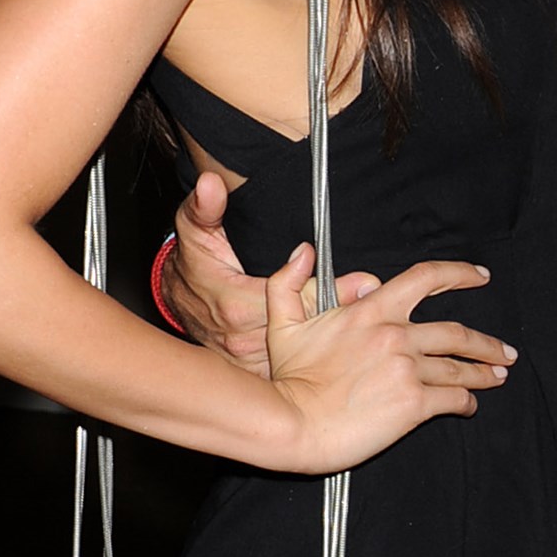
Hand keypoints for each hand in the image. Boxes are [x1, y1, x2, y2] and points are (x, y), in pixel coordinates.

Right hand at [170, 171, 387, 374]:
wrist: (177, 298)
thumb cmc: (194, 263)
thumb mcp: (196, 229)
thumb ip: (206, 207)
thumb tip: (211, 185)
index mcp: (236, 304)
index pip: (295, 299)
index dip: (332, 290)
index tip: (366, 283)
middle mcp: (242, 338)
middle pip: (307, 331)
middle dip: (342, 320)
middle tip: (379, 309)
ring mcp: (248, 360)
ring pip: (304, 356)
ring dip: (333, 348)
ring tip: (368, 338)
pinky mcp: (253, 372)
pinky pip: (292, 372)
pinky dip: (315, 365)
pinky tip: (341, 359)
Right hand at [265, 249, 514, 471]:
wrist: (293, 422)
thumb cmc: (289, 378)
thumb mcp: (283, 321)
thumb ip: (290, 281)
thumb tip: (303, 251)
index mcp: (372, 311)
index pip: (426, 278)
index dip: (459, 274)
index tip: (480, 276)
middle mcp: (397, 336)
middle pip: (457, 333)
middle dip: (486, 343)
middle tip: (505, 351)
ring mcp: (409, 370)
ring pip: (459, 368)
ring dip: (484, 373)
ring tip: (498, 376)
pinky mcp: (414, 404)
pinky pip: (453, 399)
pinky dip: (466, 401)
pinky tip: (470, 405)